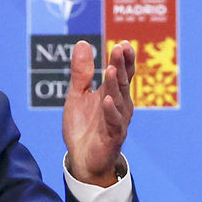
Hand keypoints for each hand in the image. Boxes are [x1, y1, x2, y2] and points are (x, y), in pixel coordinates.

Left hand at [62, 40, 133, 187]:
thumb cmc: (83, 126)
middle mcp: (119, 105)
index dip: (123, 59)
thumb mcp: (77, 95)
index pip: (121, 73)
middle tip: (121, 48)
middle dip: (121, 65)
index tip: (123, 43)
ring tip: (111, 68)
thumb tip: (82, 43)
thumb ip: (81, 72)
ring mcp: (117, 121)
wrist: (81, 159)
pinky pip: (113, 123)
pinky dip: (110, 111)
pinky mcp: (112, 137)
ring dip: (114, 84)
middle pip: (121, 82)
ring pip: (118, 99)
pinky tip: (106, 100)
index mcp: (112, 94)